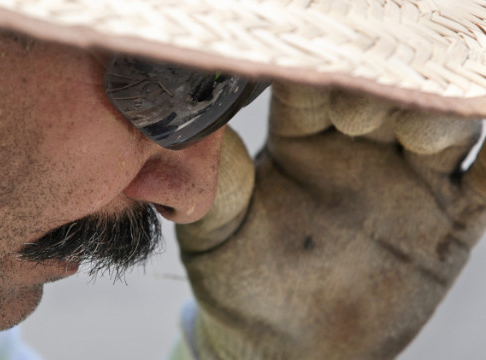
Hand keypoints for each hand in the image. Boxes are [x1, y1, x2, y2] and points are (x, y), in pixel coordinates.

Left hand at [176, 82, 485, 358]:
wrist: (287, 347)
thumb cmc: (242, 285)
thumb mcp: (215, 236)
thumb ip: (215, 187)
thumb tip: (199, 134)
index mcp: (300, 140)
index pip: (316, 86)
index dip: (322, 76)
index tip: (326, 77)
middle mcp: (358, 147)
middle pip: (385, 93)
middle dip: (382, 91)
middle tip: (366, 112)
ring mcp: (409, 178)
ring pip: (442, 124)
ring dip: (441, 115)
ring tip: (424, 133)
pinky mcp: (450, 218)